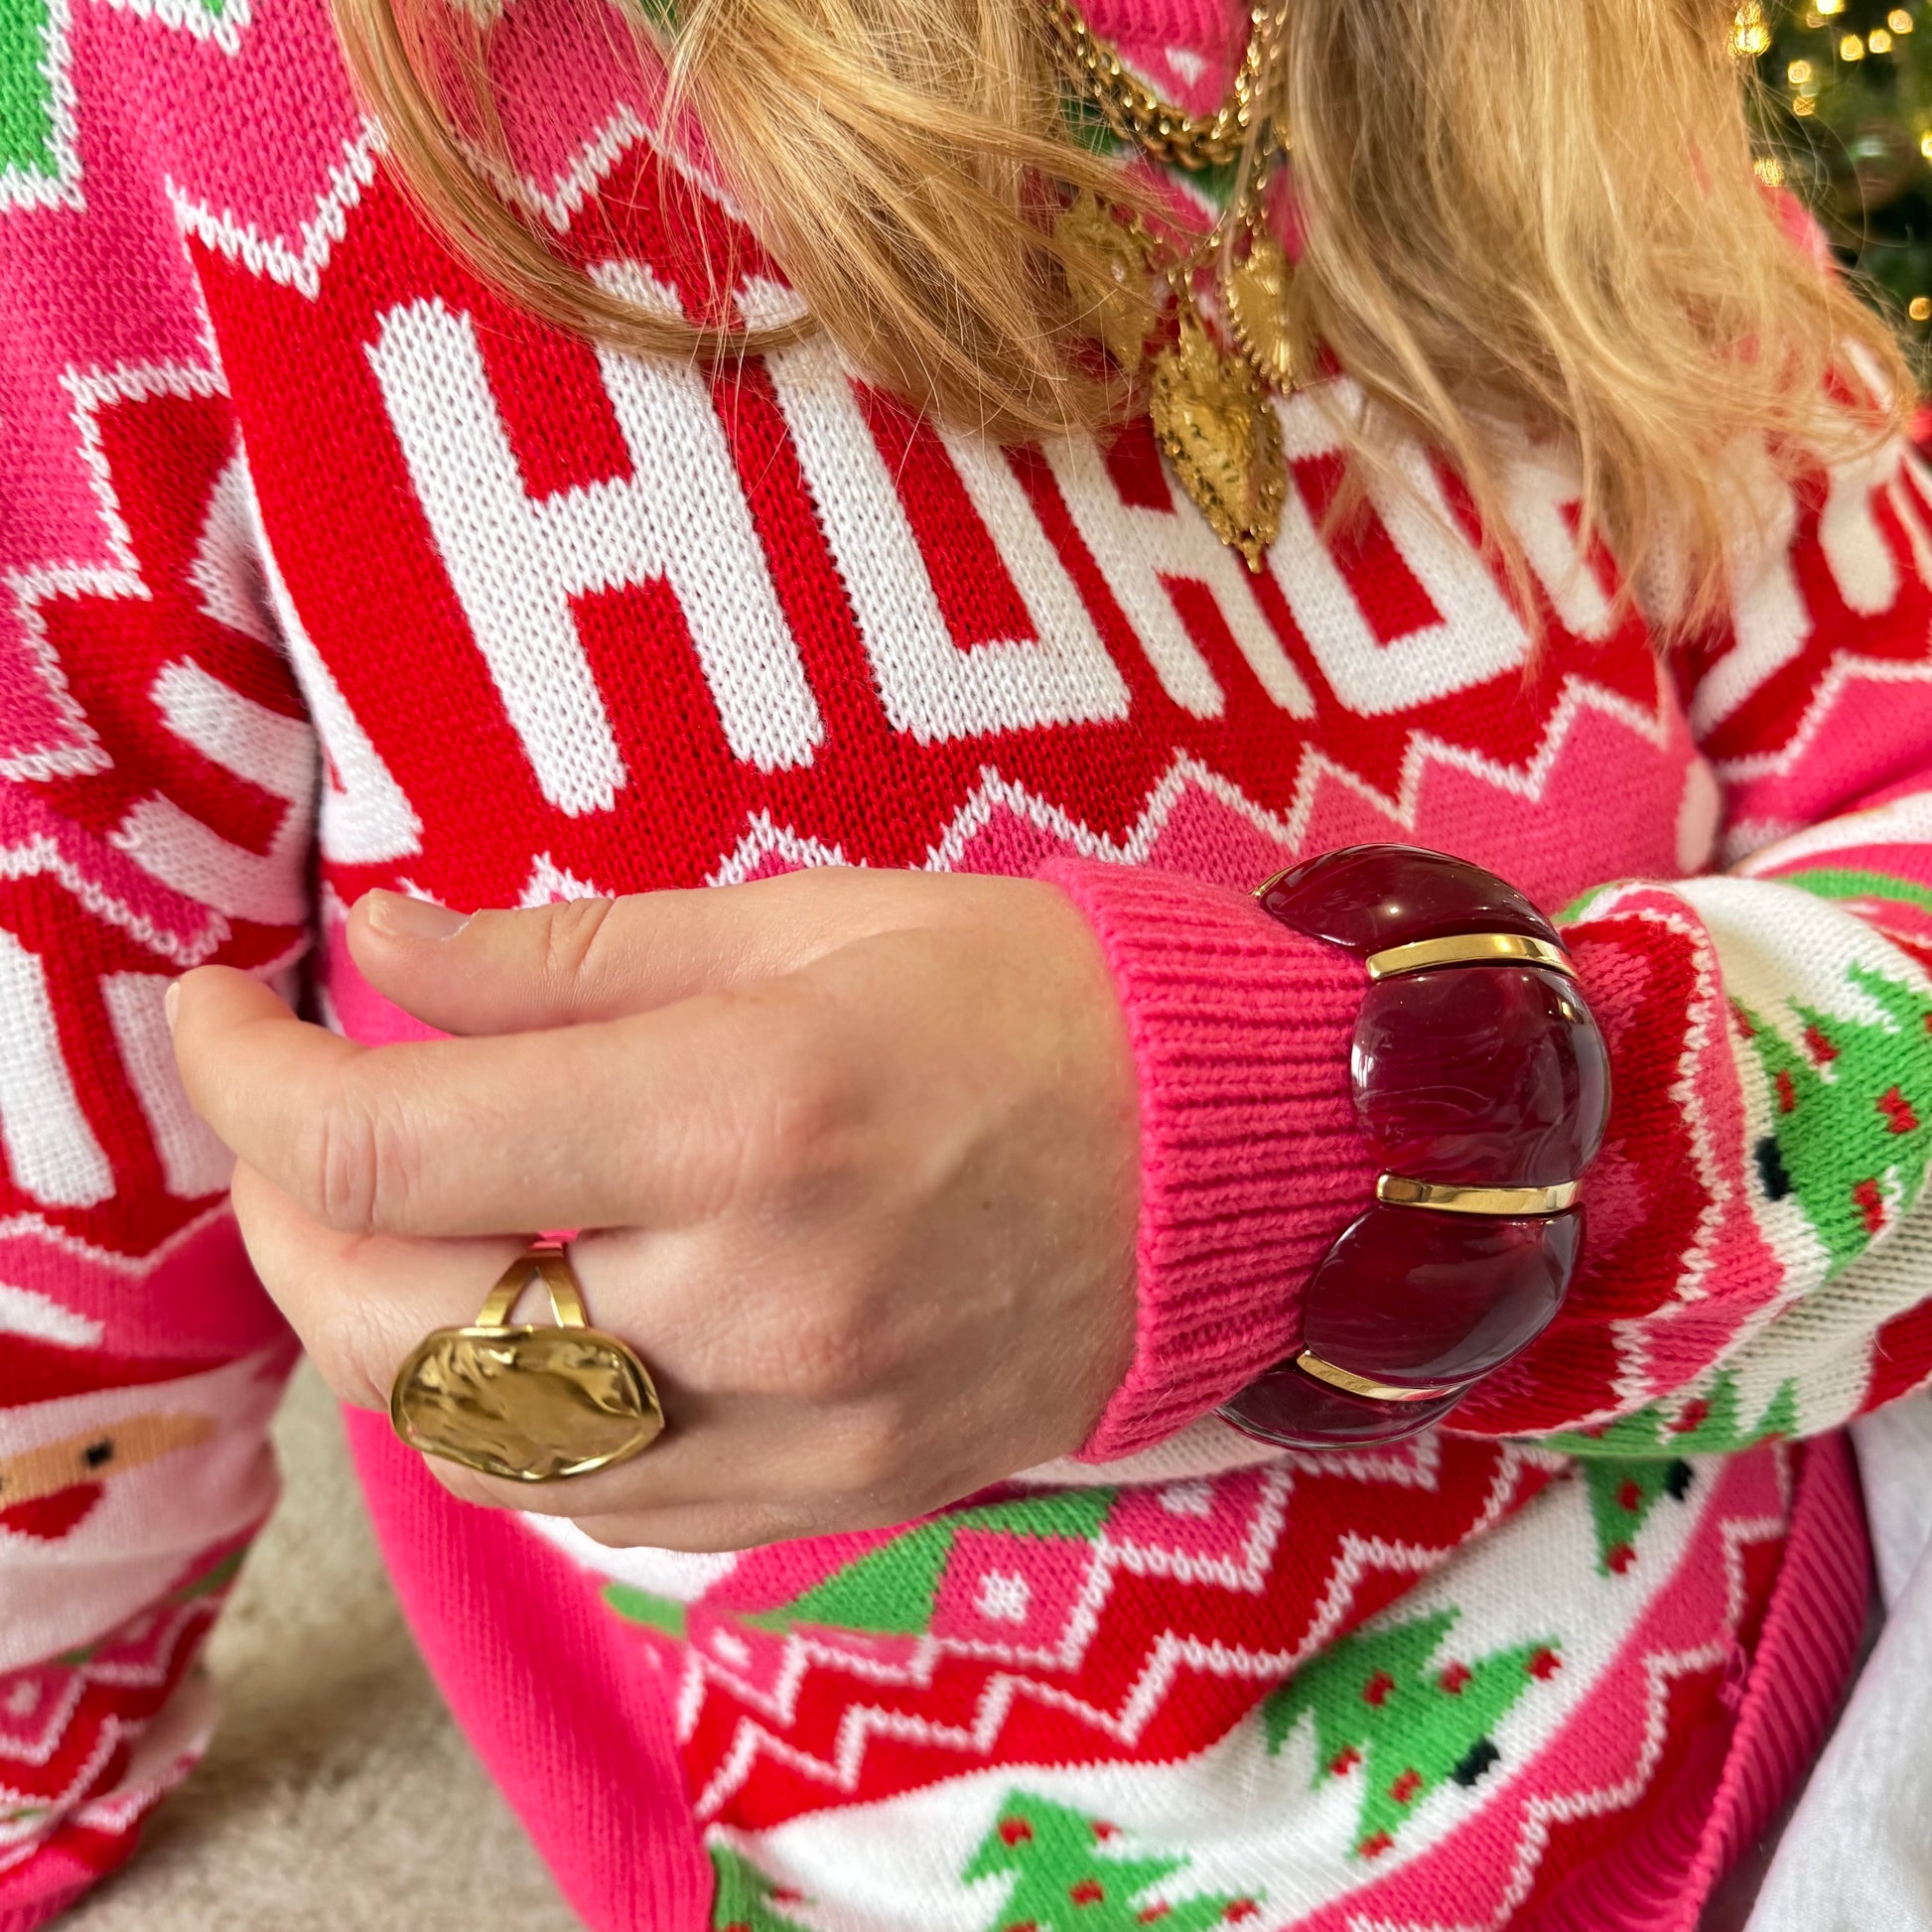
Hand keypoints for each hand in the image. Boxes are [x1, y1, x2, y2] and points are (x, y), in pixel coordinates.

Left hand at [170, 869, 1140, 1550]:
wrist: (1238, 1160)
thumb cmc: (1034, 998)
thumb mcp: (807, 923)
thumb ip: (573, 953)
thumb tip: (380, 952)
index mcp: (752, 1113)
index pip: (396, 1145)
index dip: (253, 1078)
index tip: (231, 1010)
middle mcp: (761, 1301)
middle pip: (396, 1332)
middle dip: (286, 1221)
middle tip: (293, 1121)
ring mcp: (801, 1432)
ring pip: (480, 1448)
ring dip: (384, 1332)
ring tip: (397, 1220)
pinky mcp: (837, 1499)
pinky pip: (602, 1502)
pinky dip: (515, 1417)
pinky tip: (538, 1319)